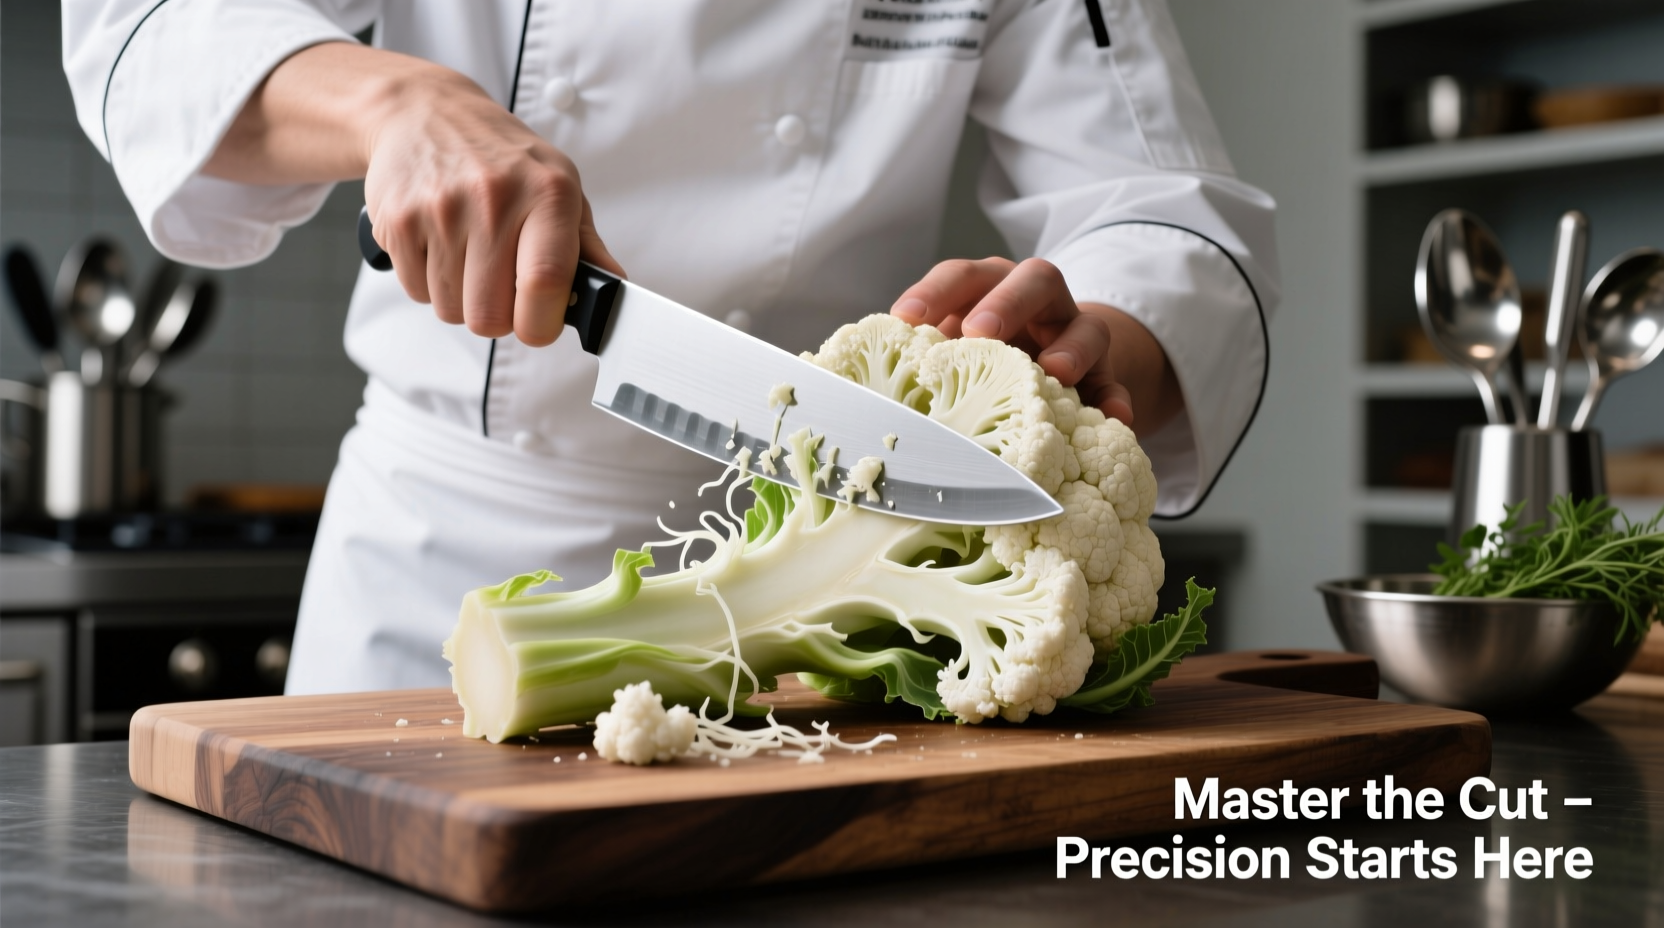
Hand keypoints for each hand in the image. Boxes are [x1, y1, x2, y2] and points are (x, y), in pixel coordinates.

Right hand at [206, 43, 623, 346]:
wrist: (425, 112)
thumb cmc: (502, 158)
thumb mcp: (559, 186)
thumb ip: (586, 246)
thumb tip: (612, 292)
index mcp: (547, 193)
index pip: (546, 283)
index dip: (541, 323)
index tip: (539, 323)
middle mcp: (494, 198)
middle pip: (490, 315)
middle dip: (497, 315)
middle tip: (500, 284)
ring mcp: (440, 210)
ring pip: (452, 310)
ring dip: (462, 298)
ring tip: (469, 255)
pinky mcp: (397, 221)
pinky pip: (417, 293)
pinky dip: (429, 282)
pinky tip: (440, 245)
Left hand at [891, 257, 1145, 423]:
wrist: (1044, 367)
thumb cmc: (977, 359)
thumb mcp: (949, 351)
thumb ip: (920, 358)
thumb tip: (862, 397)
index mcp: (989, 287)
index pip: (961, 276)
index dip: (932, 293)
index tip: (905, 319)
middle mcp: (1037, 300)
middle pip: (1033, 280)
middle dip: (1006, 303)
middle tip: (980, 333)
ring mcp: (1075, 335)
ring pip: (1087, 327)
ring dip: (1071, 347)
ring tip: (1055, 372)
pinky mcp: (1104, 373)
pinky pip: (1114, 383)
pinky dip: (1114, 399)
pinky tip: (1114, 418)